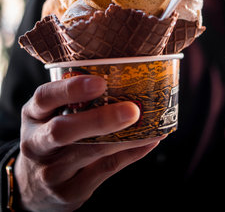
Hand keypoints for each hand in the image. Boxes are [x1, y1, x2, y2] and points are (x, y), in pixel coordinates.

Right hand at [15, 75, 163, 210]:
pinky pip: (105, 170)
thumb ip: (72, 98)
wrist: (31, 187)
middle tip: (132, 109)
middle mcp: (36, 144)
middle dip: (100, 120)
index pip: (44, 98)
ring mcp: (51, 173)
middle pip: (63, 131)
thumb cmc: (48, 136)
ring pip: (90, 152)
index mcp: (32, 116)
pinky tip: (148, 142)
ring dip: (125, 138)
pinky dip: (130, 154)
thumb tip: (121, 73)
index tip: (100, 82)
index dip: (71, 89)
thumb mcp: (48, 114)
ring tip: (151, 124)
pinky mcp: (69, 193)